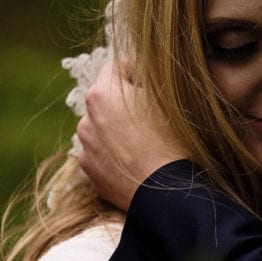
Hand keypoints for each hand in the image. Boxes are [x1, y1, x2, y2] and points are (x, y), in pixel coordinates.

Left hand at [76, 60, 186, 210]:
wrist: (168, 193)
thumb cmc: (175, 141)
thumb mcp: (171, 99)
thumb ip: (152, 80)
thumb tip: (146, 76)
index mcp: (103, 94)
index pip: (116, 67)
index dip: (137, 74)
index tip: (153, 87)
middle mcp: (87, 119)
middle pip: (107, 99)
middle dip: (126, 103)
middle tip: (153, 116)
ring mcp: (86, 148)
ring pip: (103, 127)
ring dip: (119, 129)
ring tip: (147, 142)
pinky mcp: (90, 173)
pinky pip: (102, 154)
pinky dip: (116, 154)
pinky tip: (138, 161)